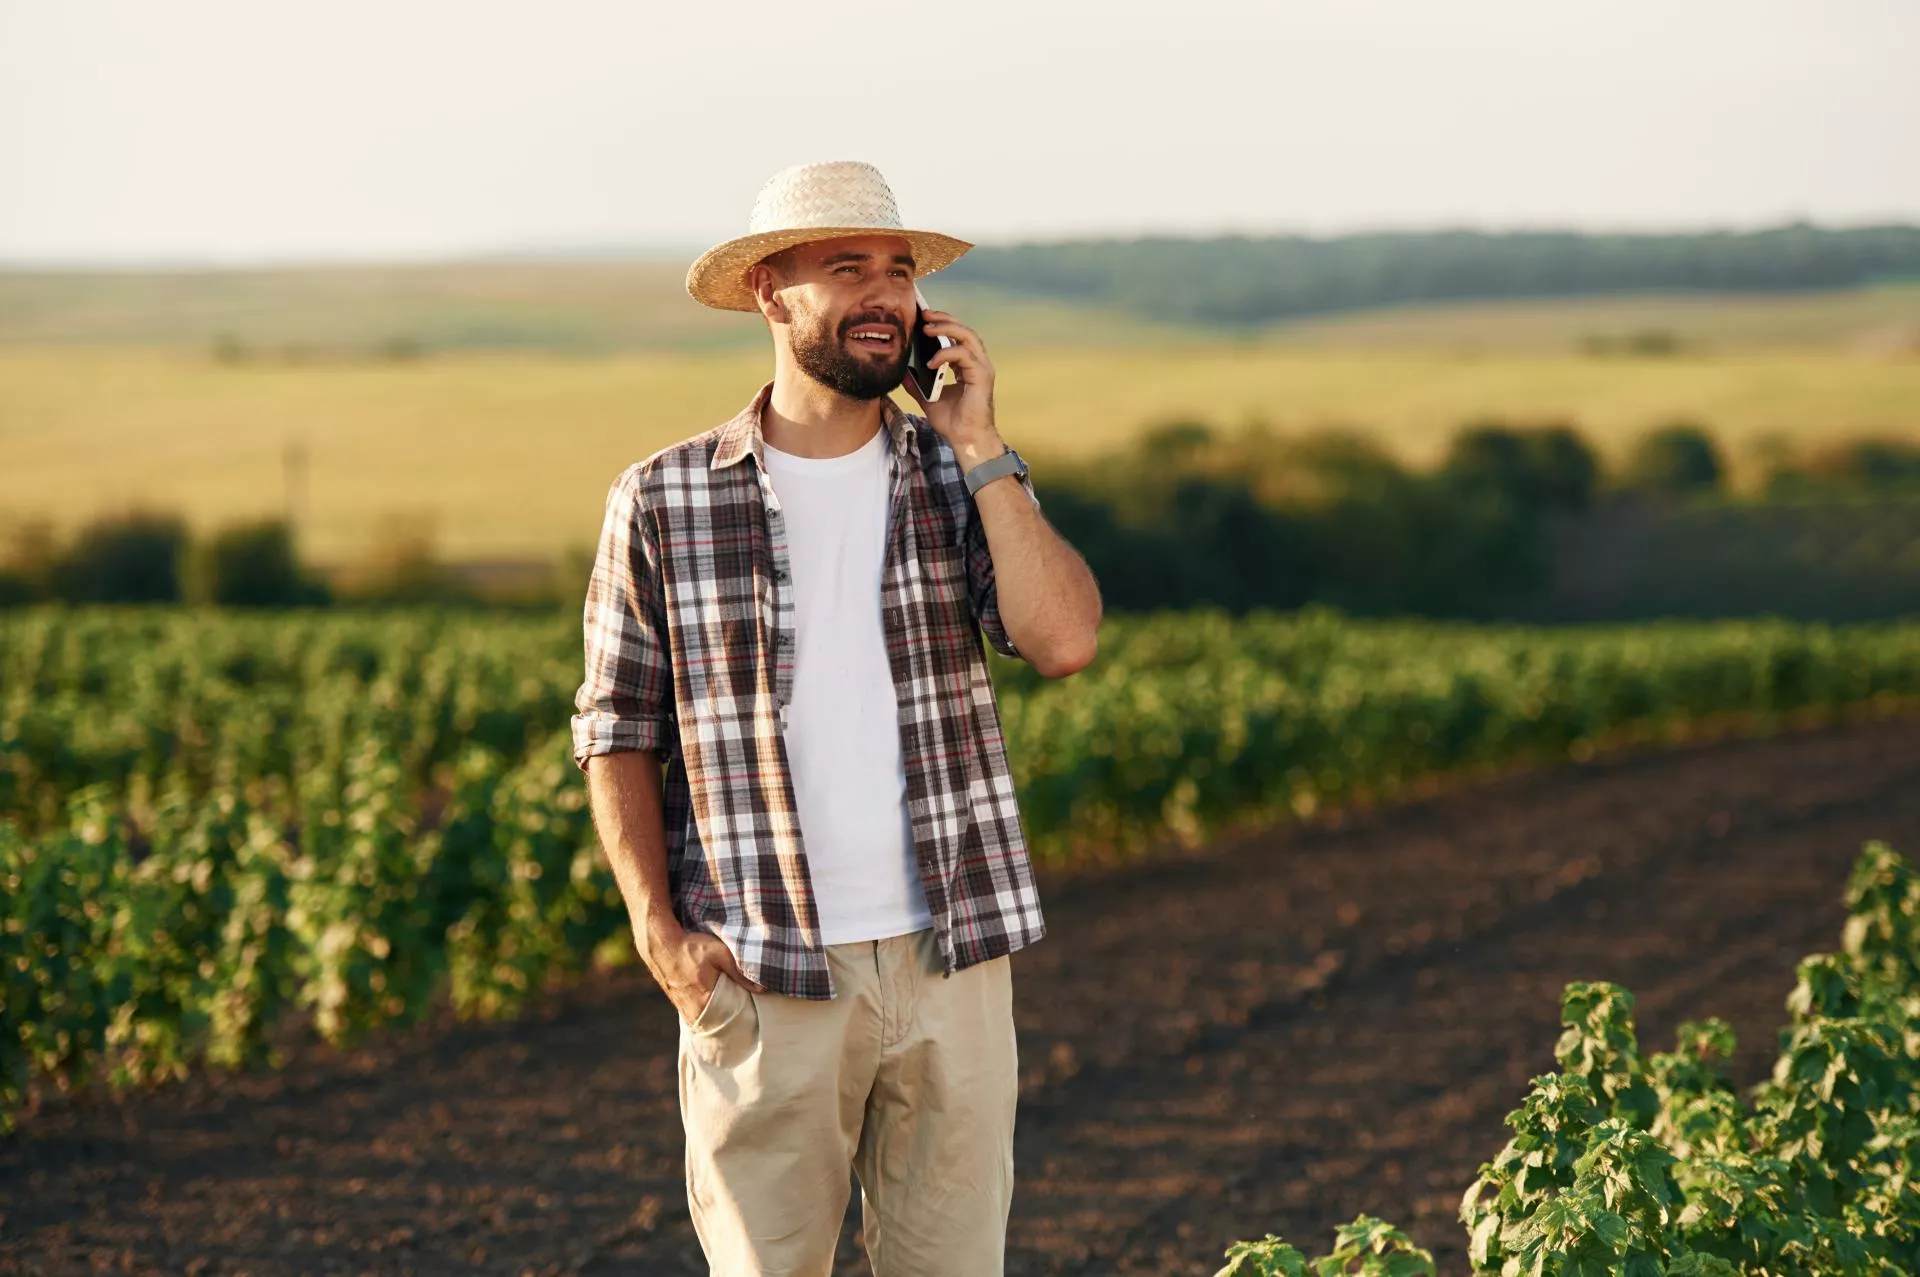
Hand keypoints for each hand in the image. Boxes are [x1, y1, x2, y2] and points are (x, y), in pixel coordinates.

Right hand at [638, 922, 762, 1026]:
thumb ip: (740, 971)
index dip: (743, 1017)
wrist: (661, 945)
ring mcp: (685, 1011)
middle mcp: (694, 1010)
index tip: (754, 1015)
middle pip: (721, 1023)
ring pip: (710, 1022)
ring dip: (721, 1018)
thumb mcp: (720, 953)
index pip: (731, 1018)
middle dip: (734, 1020)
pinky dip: (710, 1014)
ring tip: (734, 1011)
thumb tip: (763, 987)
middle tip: (748, 1015)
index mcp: (706, 999)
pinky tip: (717, 1008)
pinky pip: (700, 1017)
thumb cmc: (691, 947)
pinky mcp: (680, 1007)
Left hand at [902, 309, 1006, 468]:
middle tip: (924, 315)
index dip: (942, 325)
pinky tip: (931, 361)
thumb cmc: (953, 423)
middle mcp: (977, 364)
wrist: (966, 441)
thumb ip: (917, 384)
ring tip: (927, 328)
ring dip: (947, 328)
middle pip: (964, 330)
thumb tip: (902, 372)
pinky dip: (946, 354)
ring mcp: (982, 368)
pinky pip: (964, 355)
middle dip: (944, 319)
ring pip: (968, 336)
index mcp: (968, 366)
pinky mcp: (982, 376)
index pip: (957, 337)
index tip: (923, 319)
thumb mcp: (928, 399)